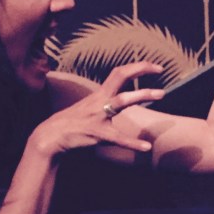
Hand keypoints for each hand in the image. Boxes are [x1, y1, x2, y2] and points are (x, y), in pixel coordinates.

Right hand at [31, 62, 164, 156]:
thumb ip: (104, 102)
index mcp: (99, 94)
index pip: (119, 73)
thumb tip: (118, 100)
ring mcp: (98, 116)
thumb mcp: (89, 107)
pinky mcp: (97, 133)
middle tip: (160, 69)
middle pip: (120, 76)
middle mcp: (100, 100)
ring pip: (122, 101)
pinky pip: (118, 138)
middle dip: (140, 69)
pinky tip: (146, 147)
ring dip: (142, 95)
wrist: (52, 135)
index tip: (155, 66)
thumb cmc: (71, 123)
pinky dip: (133, 143)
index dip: (137, 67)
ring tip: (161, 94)